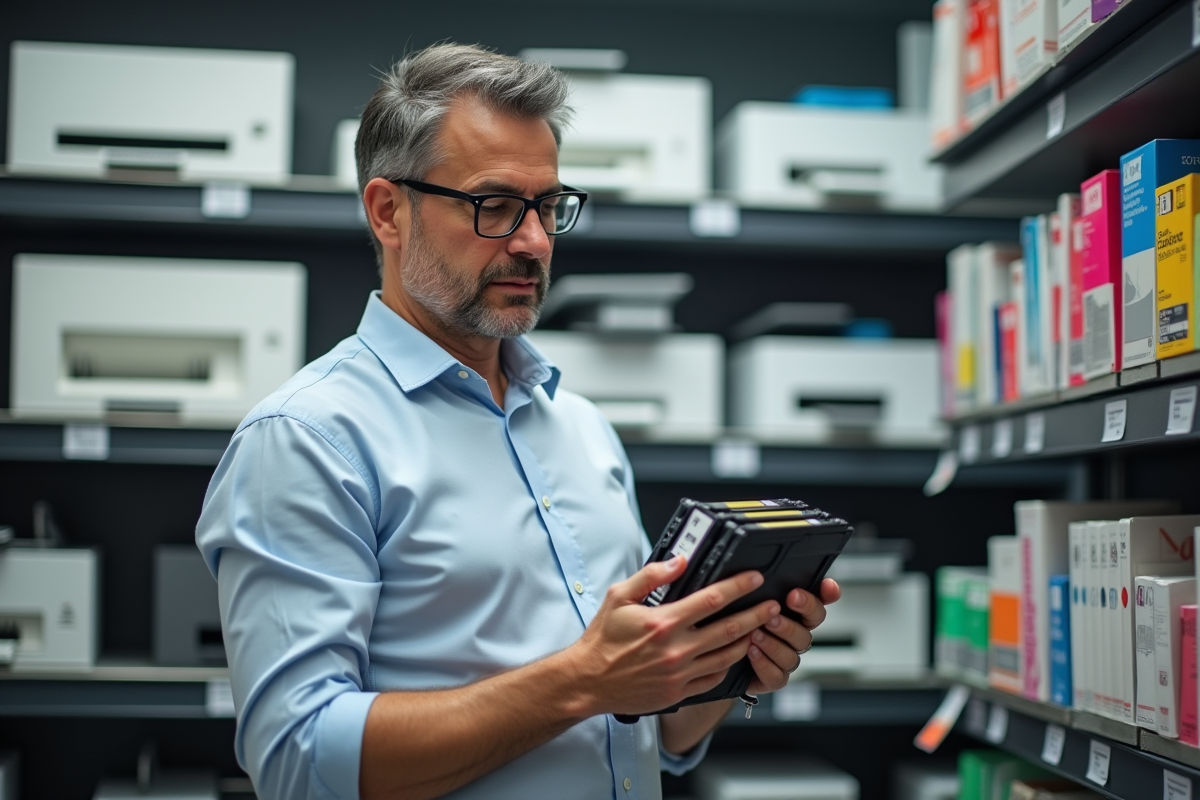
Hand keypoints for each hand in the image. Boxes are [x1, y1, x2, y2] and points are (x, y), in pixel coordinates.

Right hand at [567, 556, 781, 715]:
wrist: (588, 681)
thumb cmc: (602, 639)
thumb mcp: (619, 597)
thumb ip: (651, 576)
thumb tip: (679, 561)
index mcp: (664, 622)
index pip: (711, 599)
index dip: (738, 587)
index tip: (754, 579)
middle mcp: (676, 649)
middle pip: (729, 629)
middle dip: (756, 615)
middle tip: (772, 607)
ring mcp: (680, 674)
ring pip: (726, 656)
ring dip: (748, 641)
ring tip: (760, 630)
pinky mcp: (678, 692)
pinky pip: (713, 679)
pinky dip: (727, 666)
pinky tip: (733, 655)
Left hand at [745, 578, 840, 694]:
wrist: (718, 655)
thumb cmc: (734, 620)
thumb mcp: (743, 597)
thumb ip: (758, 585)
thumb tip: (758, 569)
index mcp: (795, 614)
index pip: (819, 603)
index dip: (827, 594)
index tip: (825, 585)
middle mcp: (794, 636)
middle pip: (807, 632)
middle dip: (790, 623)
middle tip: (773, 616)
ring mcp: (786, 658)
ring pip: (792, 655)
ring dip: (774, 644)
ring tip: (755, 634)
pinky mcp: (773, 678)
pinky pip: (777, 675)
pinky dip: (764, 664)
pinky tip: (751, 652)